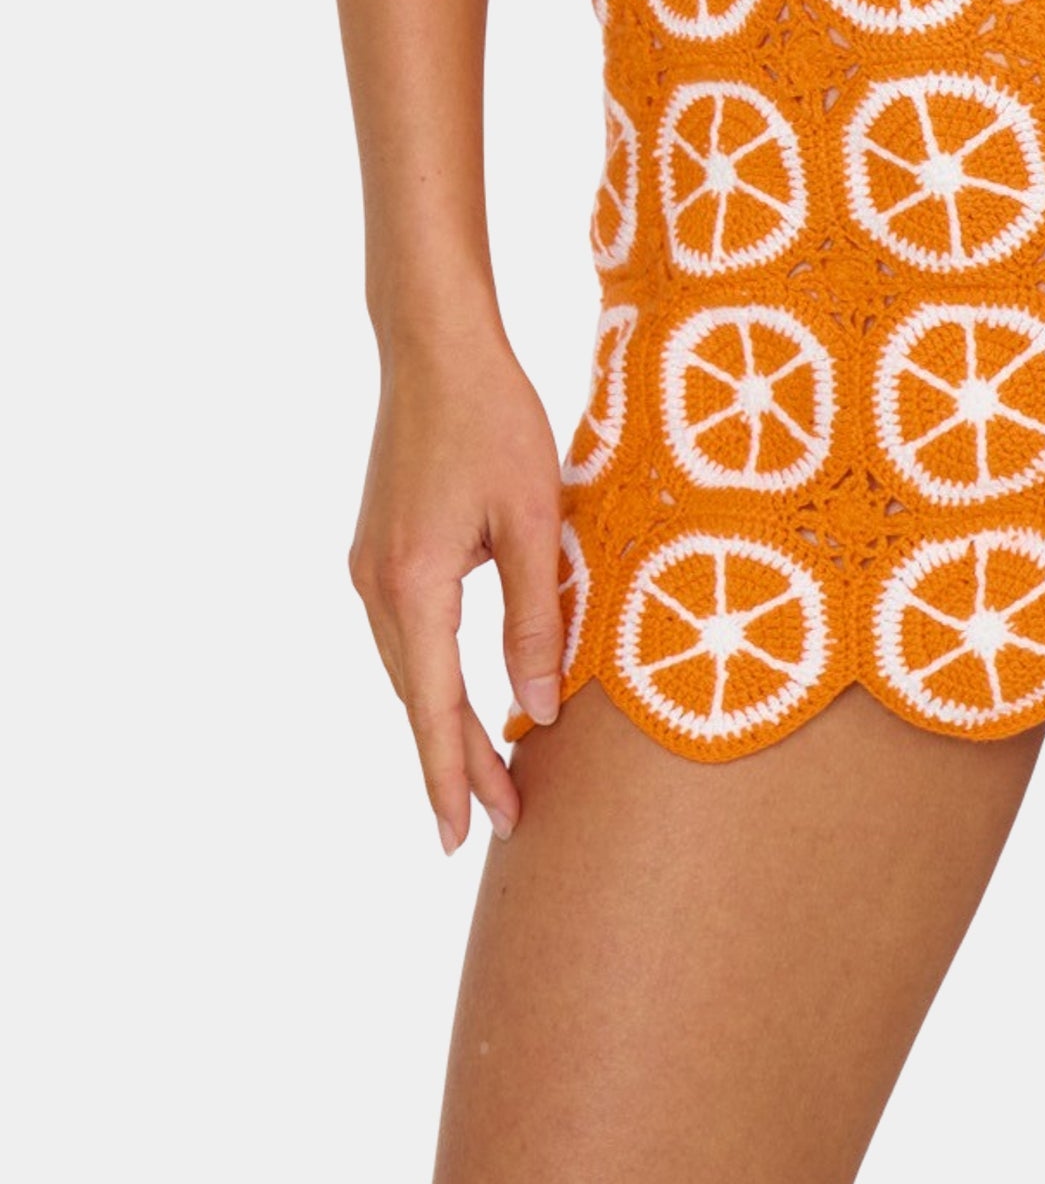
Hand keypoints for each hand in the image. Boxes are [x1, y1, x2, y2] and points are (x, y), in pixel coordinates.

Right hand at [349, 307, 566, 850]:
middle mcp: (376, 586)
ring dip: (445, 721)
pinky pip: (407, 634)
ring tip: (491, 772)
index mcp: (414, 585)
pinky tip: (464, 693)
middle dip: (456, 762)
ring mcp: (370, 567)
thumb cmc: (493, 420)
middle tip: (501, 821)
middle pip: (418, 701)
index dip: (453, 776)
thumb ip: (534, 619)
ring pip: (410, 670)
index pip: (434, 710)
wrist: (434, 346)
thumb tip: (535, 711)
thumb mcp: (534, 520)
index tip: (462, 837)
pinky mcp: (378, 548)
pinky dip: (434, 676)